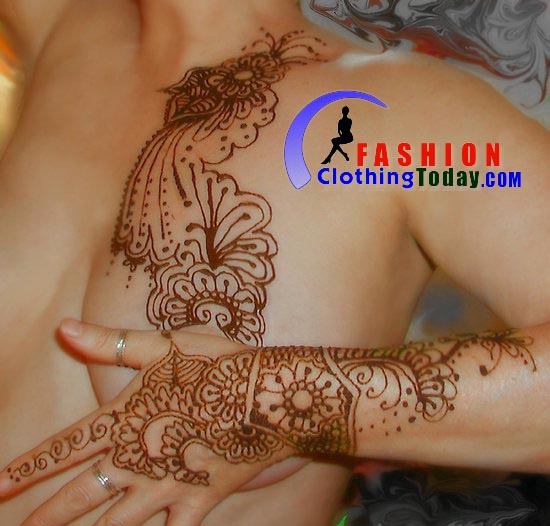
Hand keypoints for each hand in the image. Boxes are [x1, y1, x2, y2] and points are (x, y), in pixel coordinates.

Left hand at [0, 321, 293, 525]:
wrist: (269, 396)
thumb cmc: (219, 364)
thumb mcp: (165, 345)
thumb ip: (111, 343)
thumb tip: (64, 327)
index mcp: (128, 419)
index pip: (66, 446)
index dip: (29, 465)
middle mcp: (140, 458)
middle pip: (82, 494)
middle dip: (47, 515)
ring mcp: (168, 484)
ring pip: (116, 524)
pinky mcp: (198, 500)